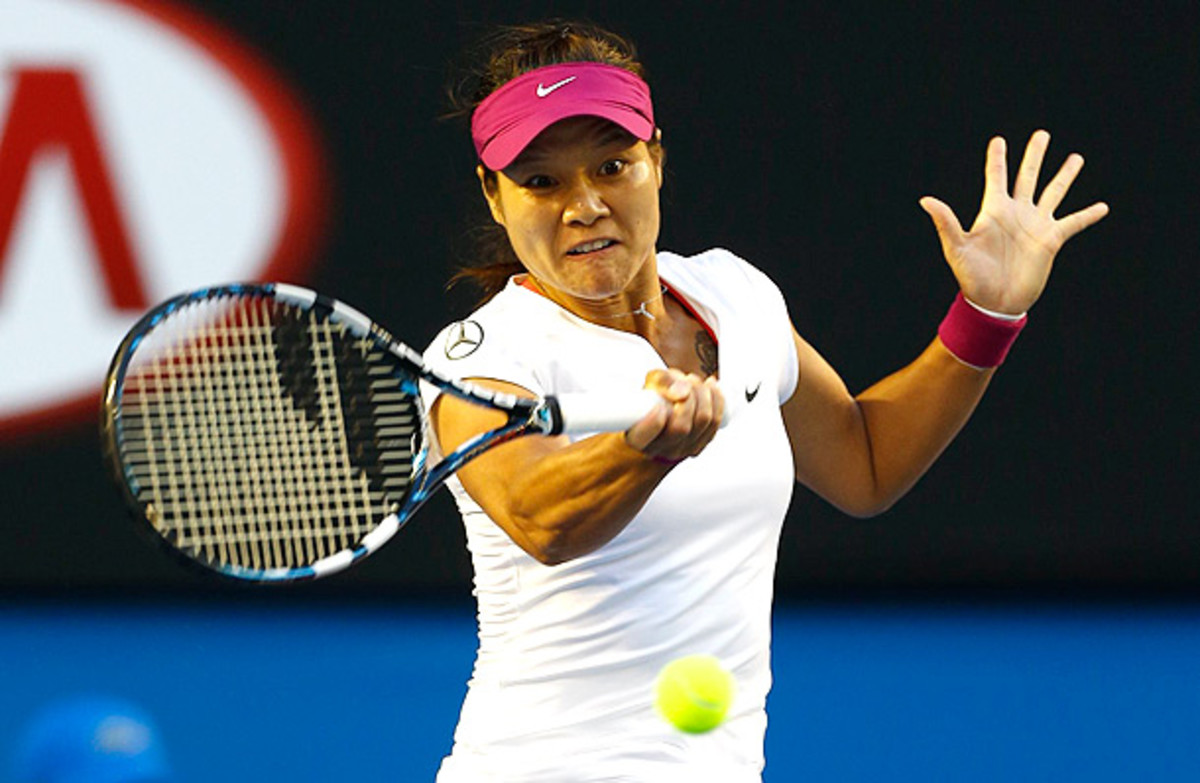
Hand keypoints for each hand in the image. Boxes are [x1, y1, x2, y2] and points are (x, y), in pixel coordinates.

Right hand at [625, 370, 722, 463]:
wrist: (662, 416)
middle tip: (686, 380)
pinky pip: (715, 423)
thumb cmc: (651, 401)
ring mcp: (680, 451)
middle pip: (681, 428)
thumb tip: (682, 392)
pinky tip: (710, 387)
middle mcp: (657, 450)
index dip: (654, 420)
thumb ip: (660, 381)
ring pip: (702, 422)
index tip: (659, 405)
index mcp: (636, 438)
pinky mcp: (699, 445)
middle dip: (689, 397)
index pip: (643, 437)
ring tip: (694, 381)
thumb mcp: (648, 385)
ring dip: (703, 394)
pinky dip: (717, 400)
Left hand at [919, 130, 1108, 313]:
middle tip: (1042, 134)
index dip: (998, 158)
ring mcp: (1035, 225)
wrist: (993, 302)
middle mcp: (1016, 213)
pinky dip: (1088, 215)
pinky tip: (1102, 206)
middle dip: (1035, 155)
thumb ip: (946, 222)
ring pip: (1053, 192)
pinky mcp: (1051, 241)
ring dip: (1065, 175)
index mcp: (993, 211)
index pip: (997, 177)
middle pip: (1028, 176)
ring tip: (1076, 158)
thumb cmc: (971, 276)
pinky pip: (1073, 223)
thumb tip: (926, 200)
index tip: (999, 139)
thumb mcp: (956, 248)